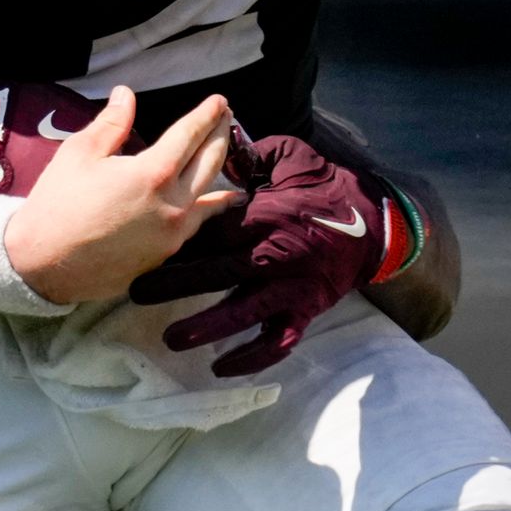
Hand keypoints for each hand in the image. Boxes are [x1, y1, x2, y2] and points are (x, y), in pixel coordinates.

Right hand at [0, 87, 238, 307]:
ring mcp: (173, 233)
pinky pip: (196, 223)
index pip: (190, 134)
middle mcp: (172, 203)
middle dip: (220, 135)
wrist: (43, 263)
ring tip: (225, 153)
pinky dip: (211, 207)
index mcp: (152, 172)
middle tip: (226, 119)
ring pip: (210, 195)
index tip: (219, 102)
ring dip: (221, 170)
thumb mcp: (79, 153)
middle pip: (210, 162)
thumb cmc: (56, 204)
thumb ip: (111, 123)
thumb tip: (126, 94)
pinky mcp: (166, 254)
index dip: (207, 115)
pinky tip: (220, 201)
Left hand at [125, 128, 404, 375]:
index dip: (178, 239)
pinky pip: (277, 341)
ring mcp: (291, 287)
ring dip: (206, 327)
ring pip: (243, 312)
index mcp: (264, 216)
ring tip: (172, 338)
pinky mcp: (305, 310)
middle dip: (175, 282)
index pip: (213, 228)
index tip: (143, 244)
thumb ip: (253, 154)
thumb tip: (218, 142)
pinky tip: (221, 368)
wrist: (374, 223)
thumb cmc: (323, 189)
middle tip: (136, 292)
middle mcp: (274, 254)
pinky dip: (251, 358)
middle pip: (218, 271)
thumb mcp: (291, 158)